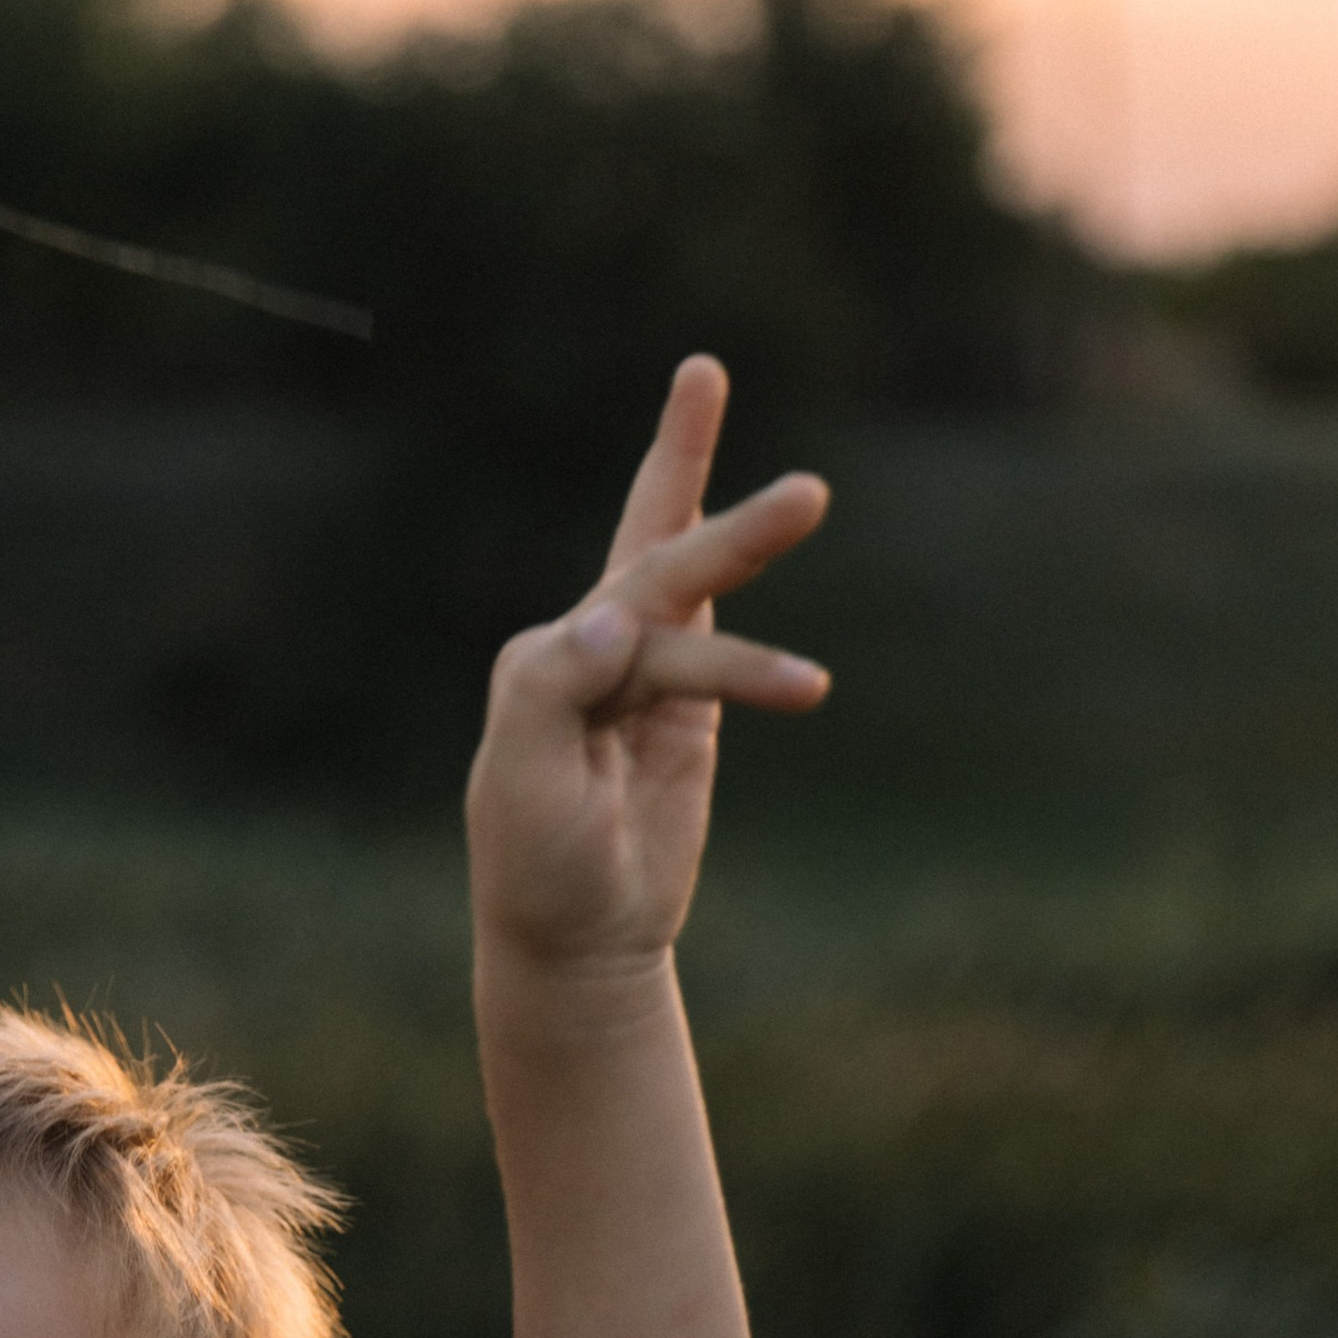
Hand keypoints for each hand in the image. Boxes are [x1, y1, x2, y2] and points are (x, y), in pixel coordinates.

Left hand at [466, 356, 829, 976]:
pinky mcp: (685, 706)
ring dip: (747, 537)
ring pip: (695, 581)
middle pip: (655, 556)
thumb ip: (554, 689)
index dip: (641, 654)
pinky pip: (722, 637)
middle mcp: (586, 650)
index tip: (630, 666)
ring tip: (813, 491)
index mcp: (538, 661)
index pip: (614, 629)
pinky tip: (780, 549)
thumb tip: (615, 613)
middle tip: (722, 396)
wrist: (578, 941)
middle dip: (701, 491)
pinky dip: (755, 614)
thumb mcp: (524, 784)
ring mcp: (640, 672)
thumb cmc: (539, 869)